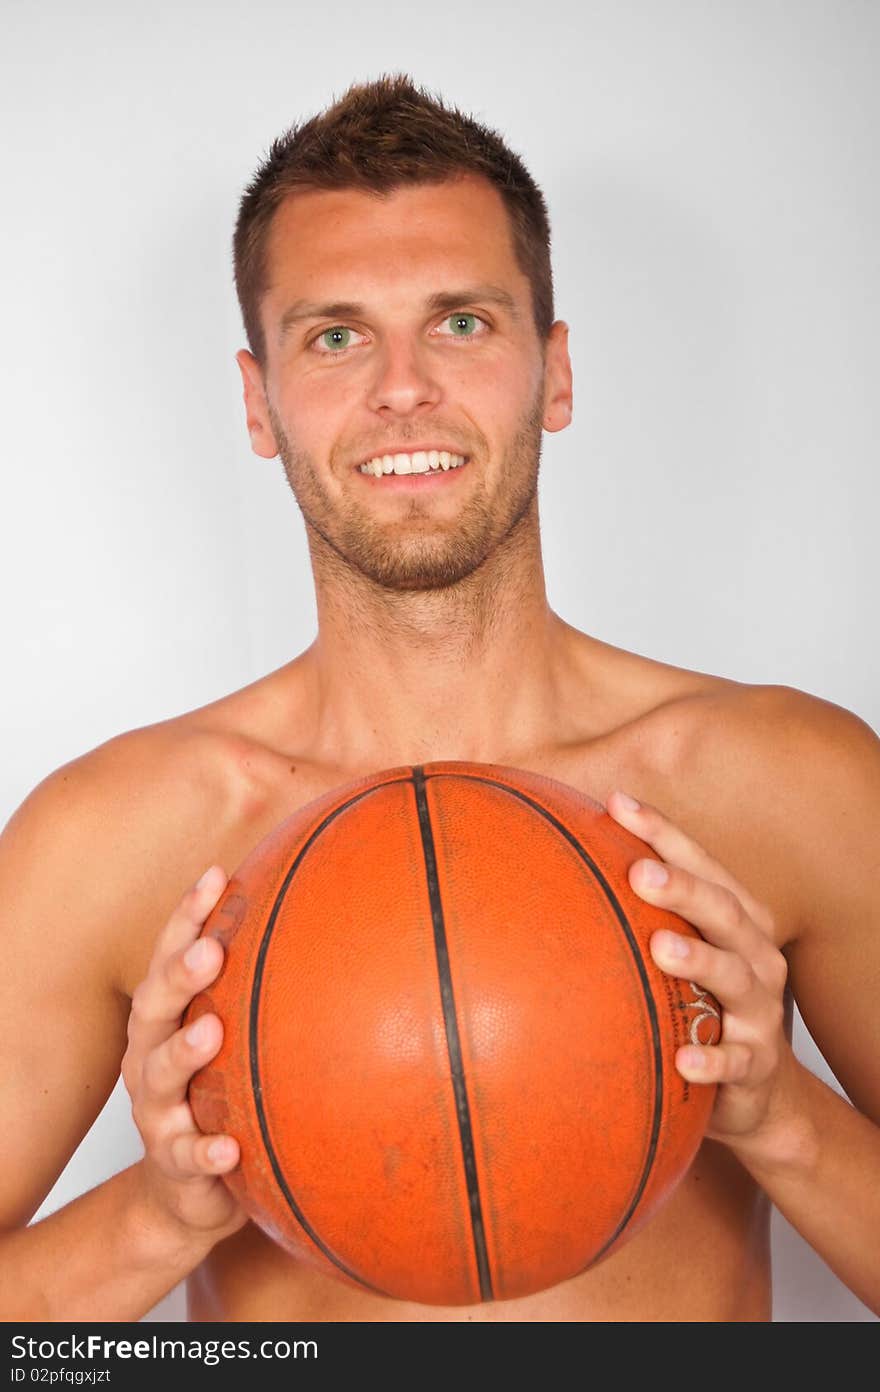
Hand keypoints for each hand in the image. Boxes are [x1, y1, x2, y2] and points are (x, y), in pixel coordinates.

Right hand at [121, 866, 246, 1241]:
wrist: (185, 1191)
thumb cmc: (215, 1091)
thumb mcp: (231, 1035)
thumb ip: (258, 986)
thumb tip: (326, 903)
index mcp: (165, 1019)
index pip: (170, 955)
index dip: (187, 917)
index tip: (215, 876)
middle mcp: (150, 1059)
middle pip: (154, 1007)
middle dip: (179, 975)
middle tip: (210, 949)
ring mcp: (159, 1112)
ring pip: (161, 1078)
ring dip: (184, 1053)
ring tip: (211, 1032)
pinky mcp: (175, 1165)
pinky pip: (188, 1157)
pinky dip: (206, 1151)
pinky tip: (230, 1147)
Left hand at [607, 790, 792, 1151]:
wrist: (756, 1092)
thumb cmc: (703, 1005)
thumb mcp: (681, 955)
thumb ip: (637, 916)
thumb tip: (550, 866)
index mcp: (737, 920)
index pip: (702, 865)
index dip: (663, 833)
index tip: (616, 804)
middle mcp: (756, 956)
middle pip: (724, 910)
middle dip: (684, 889)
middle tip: (641, 873)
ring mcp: (759, 1011)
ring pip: (734, 978)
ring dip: (700, 960)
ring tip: (662, 948)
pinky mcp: (756, 1064)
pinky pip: (735, 1061)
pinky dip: (712, 1059)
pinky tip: (684, 1059)